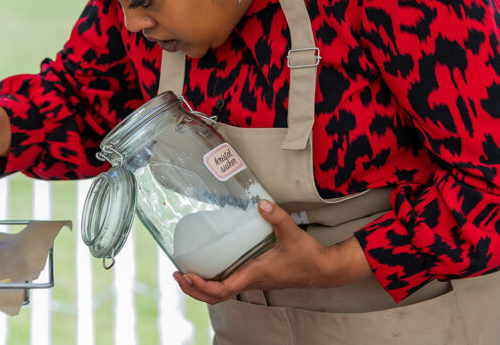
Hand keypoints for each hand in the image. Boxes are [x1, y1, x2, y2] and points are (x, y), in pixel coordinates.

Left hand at [173, 199, 372, 303]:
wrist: (322, 270)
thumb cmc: (307, 256)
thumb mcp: (292, 234)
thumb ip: (277, 217)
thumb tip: (261, 202)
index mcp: (255, 275)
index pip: (222, 290)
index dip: (202, 287)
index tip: (187, 276)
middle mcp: (250, 282)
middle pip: (215, 298)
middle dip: (193, 290)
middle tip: (177, 275)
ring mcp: (252, 281)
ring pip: (220, 294)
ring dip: (201, 288)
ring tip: (185, 273)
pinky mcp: (255, 277)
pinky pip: (228, 285)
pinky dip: (213, 282)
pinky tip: (207, 268)